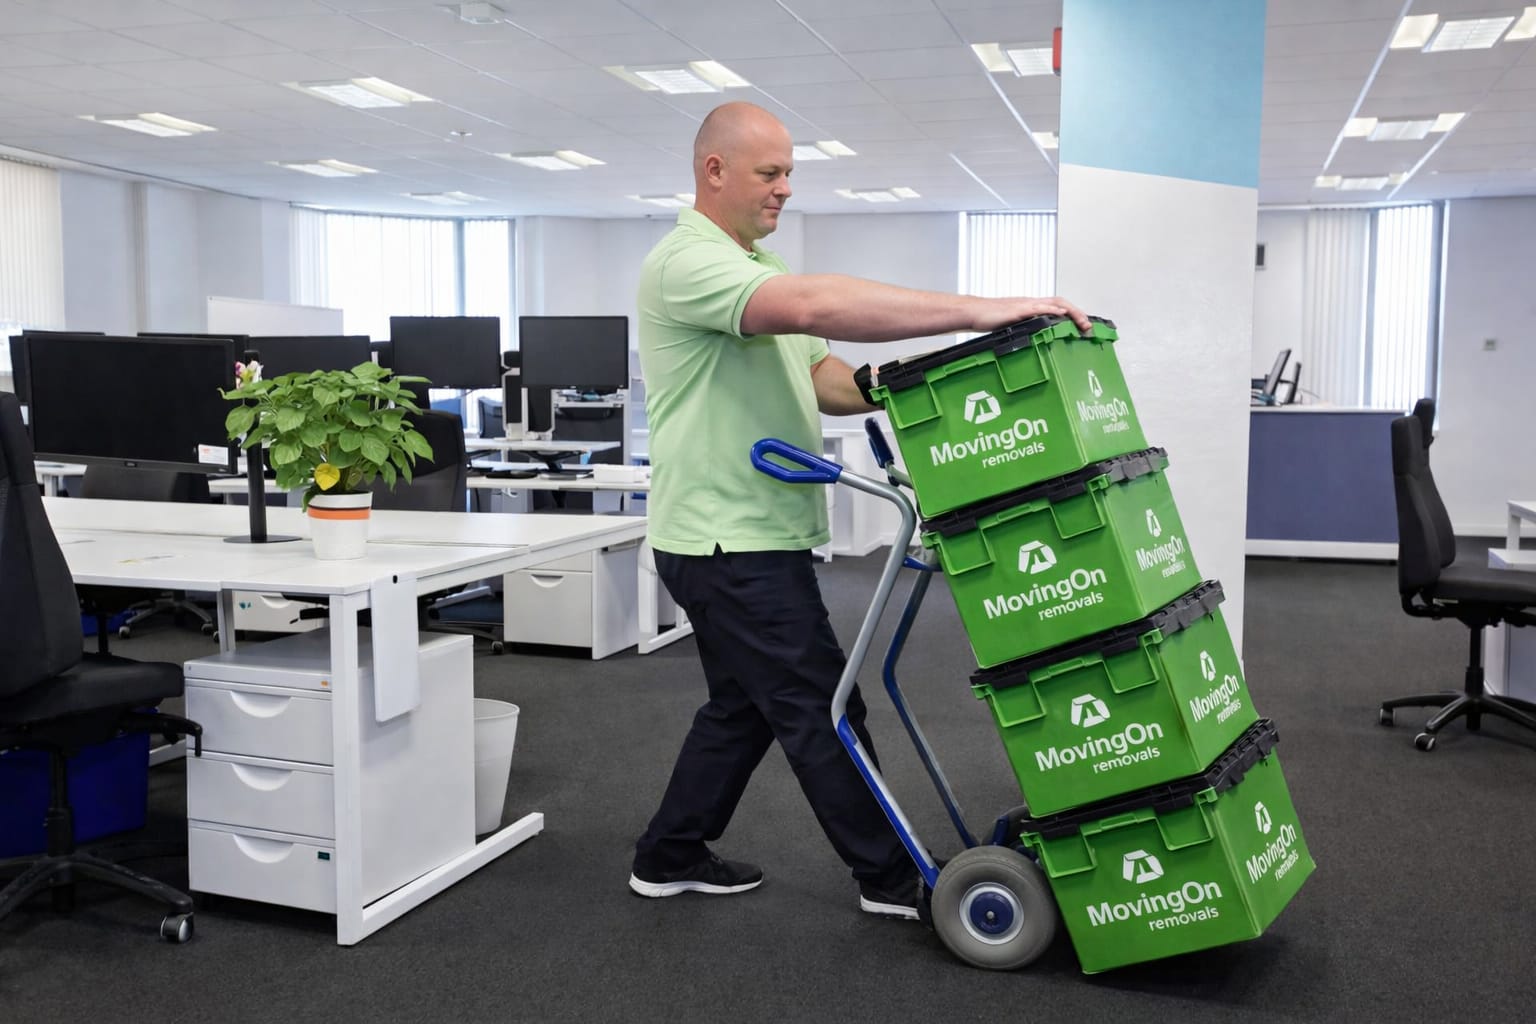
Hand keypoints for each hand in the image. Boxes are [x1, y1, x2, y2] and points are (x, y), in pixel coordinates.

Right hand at [973, 296, 1092, 334]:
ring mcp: (1026, 305)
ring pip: (1055, 303)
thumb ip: (1023, 329)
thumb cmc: (989, 319)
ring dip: (1072, 312)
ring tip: (1083, 323)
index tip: (1083, 324)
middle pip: (1061, 302)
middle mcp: (1031, 302)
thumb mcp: (1011, 325)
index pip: (1057, 305)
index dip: (1072, 313)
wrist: (973, 312)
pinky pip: (1039, 308)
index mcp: (1030, 306)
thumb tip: (1033, 341)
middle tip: (1088, 326)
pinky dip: (1052, 309)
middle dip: (1078, 313)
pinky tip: (1061, 314)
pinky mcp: (1018, 310)